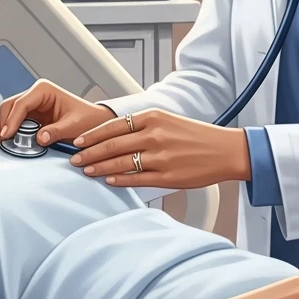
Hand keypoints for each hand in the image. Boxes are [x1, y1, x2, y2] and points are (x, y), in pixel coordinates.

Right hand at [0, 79, 115, 146]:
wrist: (94, 122)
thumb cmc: (87, 119)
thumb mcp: (74, 125)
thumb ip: (56, 131)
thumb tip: (39, 138)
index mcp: (44, 89)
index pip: (22, 103)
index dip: (12, 119)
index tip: (7, 134)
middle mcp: (35, 94)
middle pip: (10, 105)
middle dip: (4, 121)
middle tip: (3, 139)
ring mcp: (31, 104)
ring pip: (9, 112)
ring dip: (3, 125)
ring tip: (2, 140)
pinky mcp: (31, 116)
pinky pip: (14, 121)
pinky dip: (9, 129)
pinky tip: (7, 139)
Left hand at [69, 109, 249, 188]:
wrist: (225, 150)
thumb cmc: (196, 136)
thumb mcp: (169, 121)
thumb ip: (143, 126)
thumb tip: (115, 135)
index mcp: (154, 117)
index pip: (114, 125)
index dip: (93, 135)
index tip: (78, 141)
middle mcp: (155, 135)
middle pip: (112, 144)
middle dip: (89, 153)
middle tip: (74, 159)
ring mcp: (161, 157)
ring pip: (121, 162)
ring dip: (99, 167)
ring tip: (86, 171)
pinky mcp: (168, 176)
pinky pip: (137, 179)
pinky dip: (120, 179)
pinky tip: (109, 180)